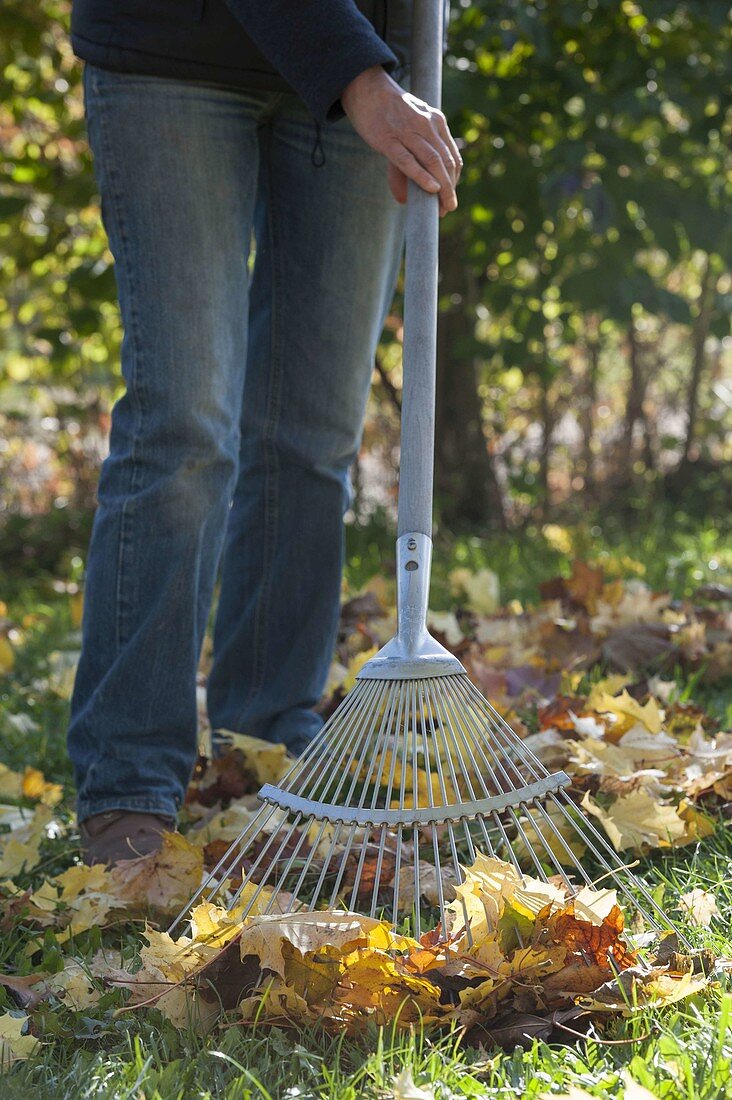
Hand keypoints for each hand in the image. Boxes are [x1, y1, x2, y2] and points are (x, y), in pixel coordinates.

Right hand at [341, 66, 461, 215]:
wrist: (365, 88)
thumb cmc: (386, 114)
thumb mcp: (405, 132)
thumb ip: (407, 165)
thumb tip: (404, 200)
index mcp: (436, 121)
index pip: (452, 156)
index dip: (454, 181)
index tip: (450, 199)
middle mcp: (427, 125)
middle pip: (446, 161)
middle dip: (450, 188)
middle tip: (448, 208)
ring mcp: (408, 131)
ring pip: (433, 161)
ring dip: (441, 187)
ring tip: (443, 207)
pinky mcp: (389, 139)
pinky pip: (409, 160)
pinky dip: (422, 176)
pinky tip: (430, 189)